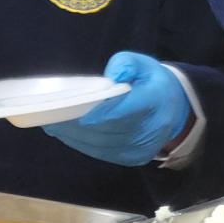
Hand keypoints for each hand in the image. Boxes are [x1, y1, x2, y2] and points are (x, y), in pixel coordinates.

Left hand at [48, 53, 192, 166]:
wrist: (173, 109)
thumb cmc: (151, 83)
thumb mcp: (142, 64)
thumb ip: (126, 63)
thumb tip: (111, 77)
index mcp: (155, 100)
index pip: (123, 110)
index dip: (96, 114)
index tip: (69, 110)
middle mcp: (152, 128)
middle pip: (107, 130)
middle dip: (76, 125)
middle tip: (50, 117)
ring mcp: (143, 147)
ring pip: (101, 145)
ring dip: (74, 137)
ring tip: (53, 125)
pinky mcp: (134, 158)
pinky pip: (102, 153)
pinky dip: (82, 144)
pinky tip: (67, 134)